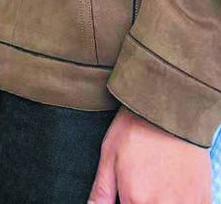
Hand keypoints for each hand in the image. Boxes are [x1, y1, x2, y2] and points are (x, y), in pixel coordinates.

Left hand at [88, 106, 211, 203]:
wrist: (170, 109)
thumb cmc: (136, 128)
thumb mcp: (109, 155)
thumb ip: (101, 191)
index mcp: (135, 200)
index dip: (126, 201)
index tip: (128, 192)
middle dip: (142, 200)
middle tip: (144, 180)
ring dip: (163, 200)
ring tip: (158, 179)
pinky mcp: (202, 198)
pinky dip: (182, 200)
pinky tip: (174, 183)